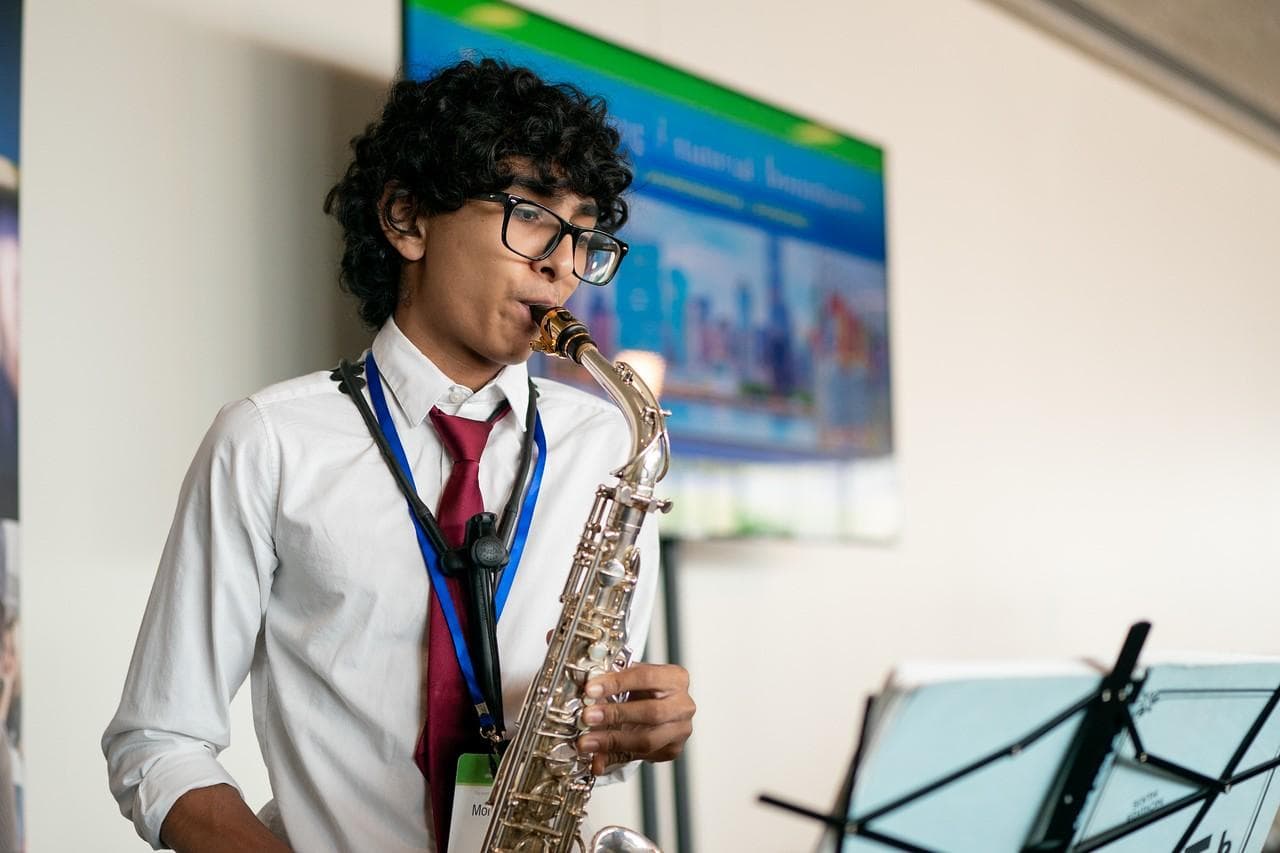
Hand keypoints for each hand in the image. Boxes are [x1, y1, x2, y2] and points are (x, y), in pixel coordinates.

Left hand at [576, 663, 694, 774]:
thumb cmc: (643, 689)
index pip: (646, 677)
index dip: (617, 683)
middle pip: (651, 712)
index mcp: (675, 678)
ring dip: (612, 741)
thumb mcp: (630, 678)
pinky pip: (640, 757)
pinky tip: (597, 757)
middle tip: (587, 717)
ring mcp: (680, 730)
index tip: (591, 689)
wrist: (657, 704)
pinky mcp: (672, 750)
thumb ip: (611, 685)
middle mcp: (683, 705)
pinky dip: (615, 757)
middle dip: (615, 714)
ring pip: (647, 740)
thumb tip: (587, 694)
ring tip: (587, 742)